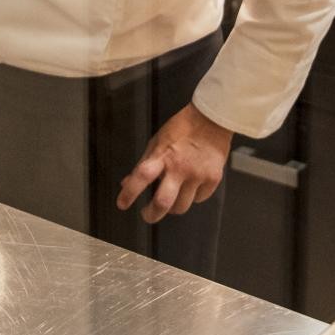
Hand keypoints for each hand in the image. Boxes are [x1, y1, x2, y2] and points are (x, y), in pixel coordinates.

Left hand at [117, 104, 233, 223]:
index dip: (129, 193)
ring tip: (171, 197)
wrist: (211, 120)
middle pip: (163, 202)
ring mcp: (197, 174)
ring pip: (181, 207)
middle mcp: (180, 167)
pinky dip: (192, 197)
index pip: (141, 176)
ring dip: (172, 207)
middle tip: (147, 214)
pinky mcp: (213, 179)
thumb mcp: (157, 142)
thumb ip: (143, 164)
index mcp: (163, 155)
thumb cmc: (182, 129)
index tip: (122, 203)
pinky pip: (199, 199)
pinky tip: (191, 185)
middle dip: (151, 214)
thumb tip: (127, 183)